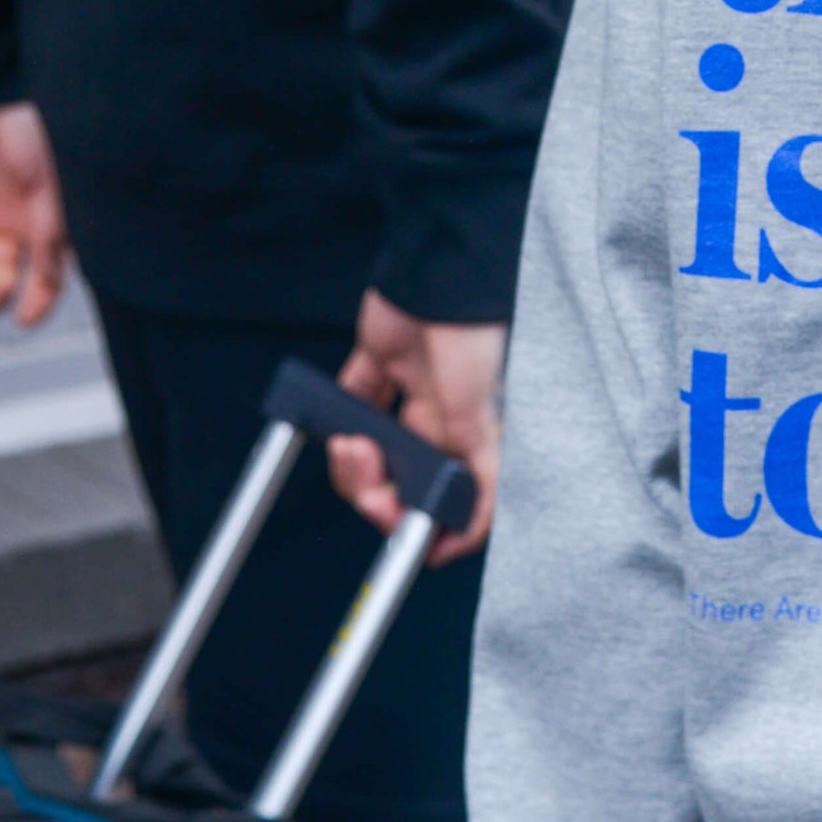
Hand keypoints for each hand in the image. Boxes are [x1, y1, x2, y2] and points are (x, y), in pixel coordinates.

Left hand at [329, 288, 504, 564]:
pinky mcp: (376, 367)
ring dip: (353, 461)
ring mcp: (407, 394)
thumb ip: (484, 478)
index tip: (406, 544)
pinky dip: (336, 417)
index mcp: (471, 435)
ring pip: (371, 453)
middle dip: (377, 493)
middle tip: (366, 483)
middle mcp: (440, 420)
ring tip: (349, 442)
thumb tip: (468, 532)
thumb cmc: (473, 337)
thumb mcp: (486, 419)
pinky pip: (349, 404)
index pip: (448, 498)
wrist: (438, 276)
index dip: (425, 525)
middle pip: (400, 481)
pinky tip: (336, 421)